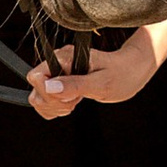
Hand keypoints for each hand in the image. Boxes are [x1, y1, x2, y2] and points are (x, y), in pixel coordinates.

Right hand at [26, 29, 159, 117]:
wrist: (131, 69)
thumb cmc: (122, 73)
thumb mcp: (102, 83)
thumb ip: (75, 85)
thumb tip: (50, 87)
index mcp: (65, 58)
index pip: (35, 77)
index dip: (49, 93)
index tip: (70, 97)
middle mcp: (58, 63)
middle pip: (35, 90)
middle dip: (53, 103)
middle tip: (76, 101)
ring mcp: (58, 73)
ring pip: (38, 97)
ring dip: (54, 106)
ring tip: (75, 101)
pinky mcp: (60, 82)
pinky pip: (45, 100)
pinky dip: (55, 108)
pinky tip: (72, 102)